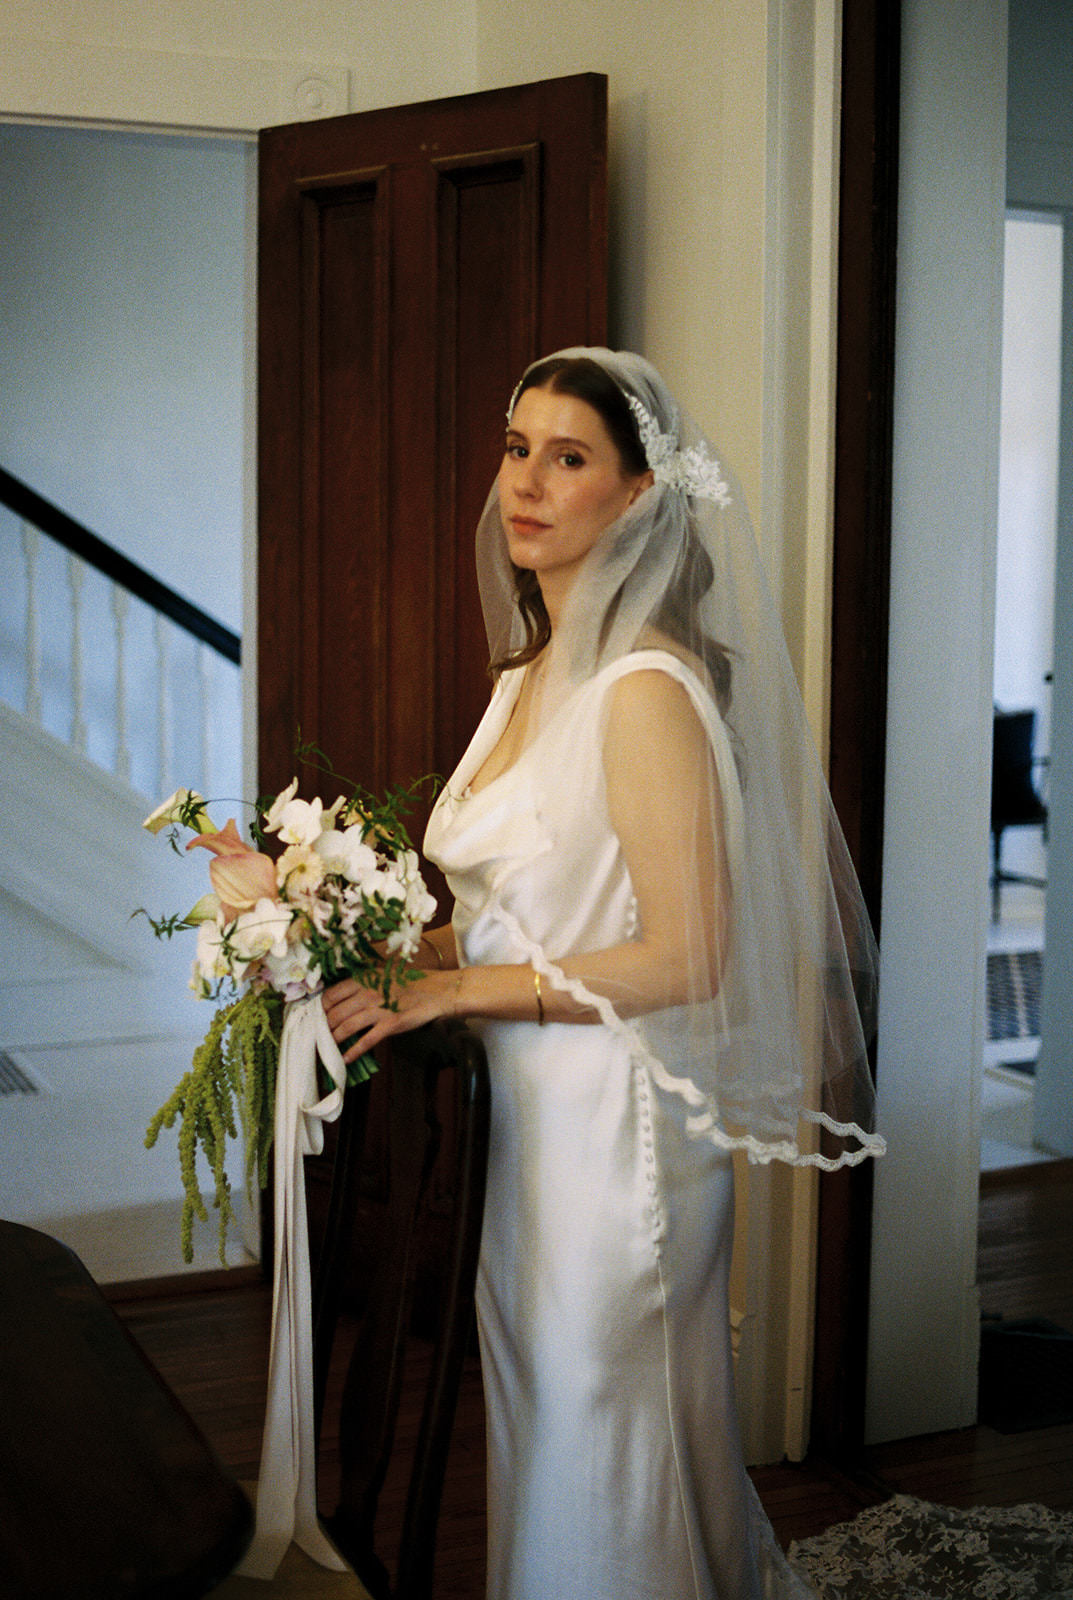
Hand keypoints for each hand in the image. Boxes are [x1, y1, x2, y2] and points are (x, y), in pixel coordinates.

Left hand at [321, 968, 460, 1060]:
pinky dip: (353, 1051)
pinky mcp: (390, 1024)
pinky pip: (366, 1041)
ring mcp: (379, 1009)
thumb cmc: (410, 982)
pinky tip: (344, 1059)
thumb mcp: (383, 974)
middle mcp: (368, 992)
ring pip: (346, 1026)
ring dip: (333, 1039)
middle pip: (335, 1012)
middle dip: (322, 1027)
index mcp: (364, 978)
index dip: (319, 1007)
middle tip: (316, 1036)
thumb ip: (363, 983)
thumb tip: (342, 998)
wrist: (437, 991)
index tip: (314, 1017)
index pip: (331, 994)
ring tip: (326, 1048)